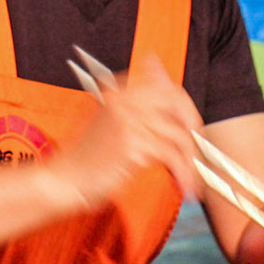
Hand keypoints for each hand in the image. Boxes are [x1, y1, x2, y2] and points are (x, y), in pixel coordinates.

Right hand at [52, 58, 200, 206]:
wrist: (65, 180)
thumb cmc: (90, 157)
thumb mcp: (115, 122)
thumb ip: (141, 106)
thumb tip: (162, 77)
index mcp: (121, 89)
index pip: (167, 88)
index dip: (185, 109)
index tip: (192, 130)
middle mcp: (125, 98)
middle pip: (178, 102)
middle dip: (193, 128)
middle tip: (197, 152)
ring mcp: (129, 119)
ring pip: (178, 134)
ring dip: (190, 160)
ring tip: (191, 178)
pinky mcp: (132, 144)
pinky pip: (171, 156)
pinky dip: (183, 173)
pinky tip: (183, 186)